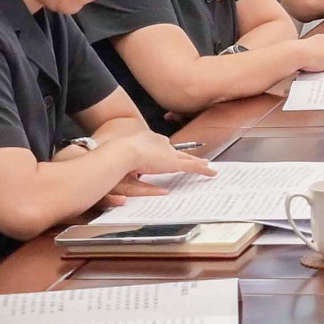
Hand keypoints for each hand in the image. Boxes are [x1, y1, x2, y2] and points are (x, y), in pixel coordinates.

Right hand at [101, 137, 215, 199]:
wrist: (120, 152)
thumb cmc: (112, 160)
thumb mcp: (117, 164)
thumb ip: (124, 172)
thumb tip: (127, 183)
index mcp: (143, 141)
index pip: (157, 147)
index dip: (162, 151)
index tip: (164, 155)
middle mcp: (157, 144)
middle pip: (173, 150)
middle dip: (182, 155)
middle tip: (190, 157)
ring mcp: (166, 153)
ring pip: (186, 158)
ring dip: (196, 162)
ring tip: (207, 165)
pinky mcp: (174, 162)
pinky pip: (192, 166)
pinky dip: (202, 170)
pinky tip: (211, 173)